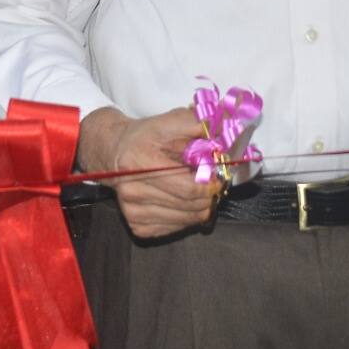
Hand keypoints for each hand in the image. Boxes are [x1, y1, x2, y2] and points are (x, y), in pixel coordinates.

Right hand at [78, 106, 217, 239]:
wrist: (116, 152)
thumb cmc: (147, 136)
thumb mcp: (173, 121)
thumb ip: (204, 124)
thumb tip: (232, 126)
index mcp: (140, 162)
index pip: (189, 188)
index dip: (211, 184)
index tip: (219, 175)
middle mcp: (133, 190)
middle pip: (191, 205)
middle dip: (210, 194)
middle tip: (213, 181)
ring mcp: (133, 212)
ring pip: (187, 219)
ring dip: (202, 205)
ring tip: (198, 188)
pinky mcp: (137, 226)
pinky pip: (177, 228)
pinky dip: (188, 215)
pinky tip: (182, 199)